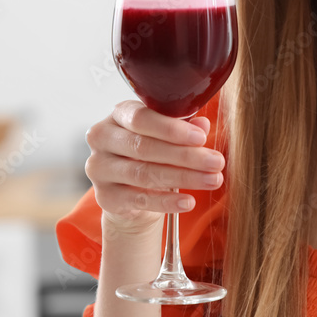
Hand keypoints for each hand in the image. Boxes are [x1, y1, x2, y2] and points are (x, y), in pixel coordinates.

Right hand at [84, 101, 224, 233]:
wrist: (129, 189)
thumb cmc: (152, 151)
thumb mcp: (167, 135)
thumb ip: (183, 127)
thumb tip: (203, 125)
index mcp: (118, 114)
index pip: (141, 118)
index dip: (171, 129)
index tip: (201, 138)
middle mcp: (102, 138)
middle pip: (145, 147)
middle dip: (186, 155)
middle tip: (216, 162)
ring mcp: (99, 168)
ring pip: (144, 173)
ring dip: (184, 177)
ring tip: (213, 180)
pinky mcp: (105, 197)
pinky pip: (140, 200)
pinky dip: (167, 202)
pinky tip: (189, 201)